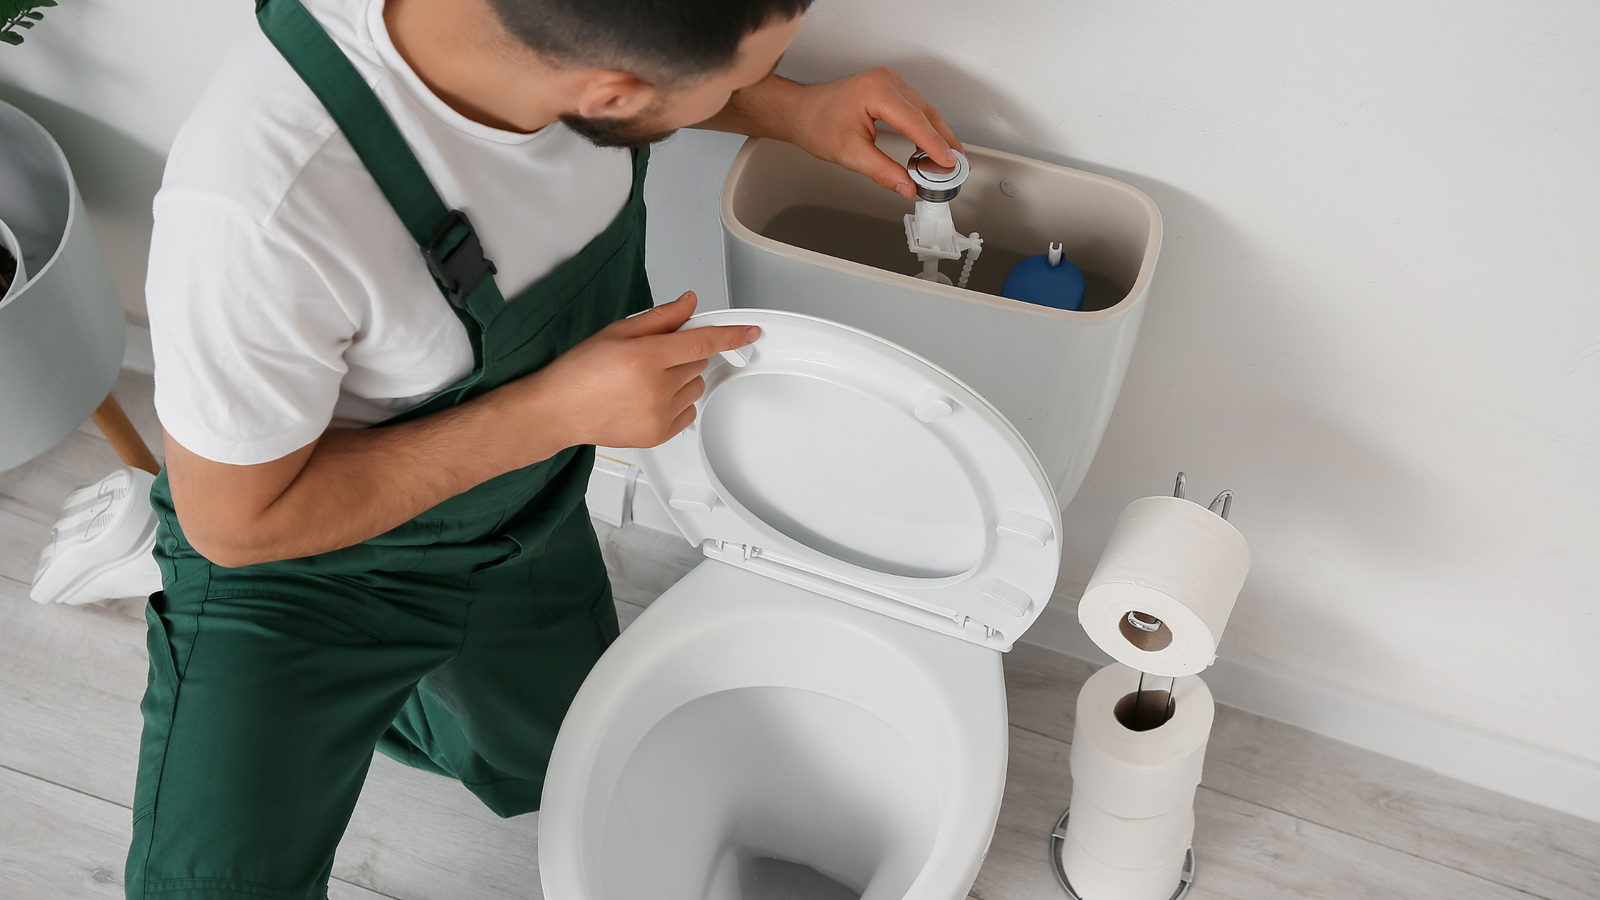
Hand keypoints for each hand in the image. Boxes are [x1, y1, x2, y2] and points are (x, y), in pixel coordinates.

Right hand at [525, 291, 758, 449]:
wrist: (557, 411)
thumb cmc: (580, 371)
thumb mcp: (617, 332)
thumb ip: (660, 318)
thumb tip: (690, 304)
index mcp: (645, 356)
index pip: (702, 341)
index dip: (730, 334)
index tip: (749, 332)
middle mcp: (656, 388)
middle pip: (698, 362)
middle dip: (683, 354)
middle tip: (652, 356)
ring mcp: (659, 414)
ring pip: (695, 387)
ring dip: (681, 379)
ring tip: (646, 380)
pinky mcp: (658, 434)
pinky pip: (688, 412)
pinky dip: (676, 403)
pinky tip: (647, 399)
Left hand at [782, 67, 964, 198]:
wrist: (801, 112)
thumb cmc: (816, 124)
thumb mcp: (851, 154)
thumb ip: (883, 172)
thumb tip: (907, 186)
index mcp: (875, 92)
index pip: (915, 121)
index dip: (935, 145)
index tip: (949, 163)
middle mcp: (885, 81)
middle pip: (925, 113)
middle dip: (942, 141)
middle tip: (955, 165)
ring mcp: (888, 81)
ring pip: (924, 109)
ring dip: (936, 134)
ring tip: (946, 159)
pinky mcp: (888, 87)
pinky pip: (915, 106)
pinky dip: (925, 126)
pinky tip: (930, 144)